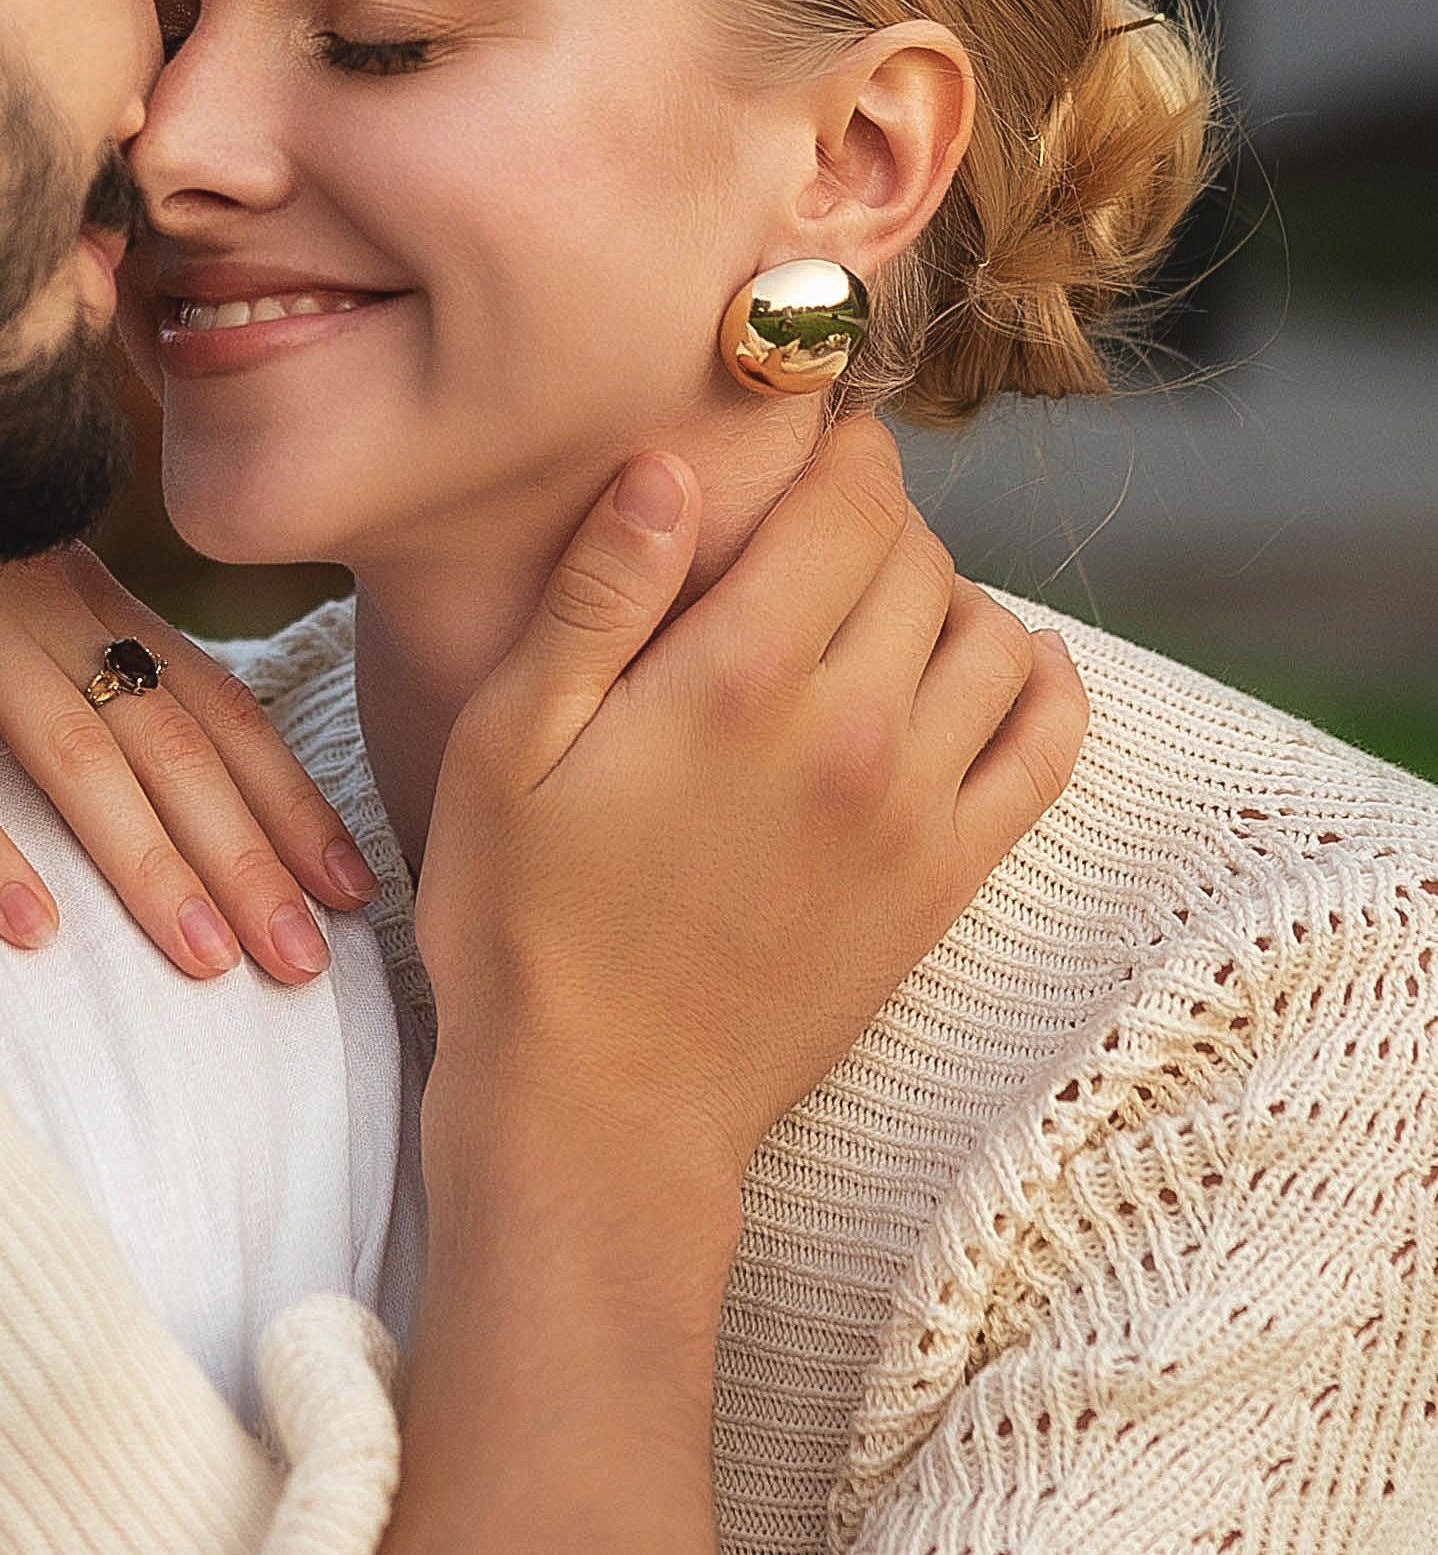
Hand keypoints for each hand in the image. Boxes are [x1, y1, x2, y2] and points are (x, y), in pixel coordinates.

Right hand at [0, 540, 376, 985]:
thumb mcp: (8, 587)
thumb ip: (86, 657)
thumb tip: (182, 773)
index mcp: (89, 596)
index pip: (217, 706)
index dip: (290, 800)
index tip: (355, 891)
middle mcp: (41, 602)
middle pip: (169, 742)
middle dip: (249, 856)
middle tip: (306, 961)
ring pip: (74, 752)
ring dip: (150, 864)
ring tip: (209, 961)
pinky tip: (34, 934)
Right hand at [418, 420, 1086, 1202]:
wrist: (601, 1109)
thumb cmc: (522, 925)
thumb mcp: (505, 747)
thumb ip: (595, 599)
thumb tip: (667, 469)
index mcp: (739, 678)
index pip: (850, 502)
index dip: (834, 451)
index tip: (801, 445)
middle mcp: (852, 731)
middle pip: (919, 558)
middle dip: (871, 523)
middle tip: (804, 540)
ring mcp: (914, 810)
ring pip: (993, 635)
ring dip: (943, 599)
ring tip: (867, 614)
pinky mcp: (945, 880)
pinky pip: (1049, 744)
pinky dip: (1039, 684)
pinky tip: (989, 668)